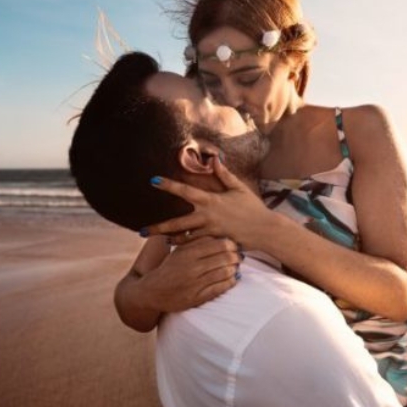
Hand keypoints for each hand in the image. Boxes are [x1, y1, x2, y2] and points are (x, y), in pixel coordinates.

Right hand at [139, 236, 241, 312]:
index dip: (231, 245)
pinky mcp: (197, 298)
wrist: (151, 291)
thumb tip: (219, 235)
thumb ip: (197, 242)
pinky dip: (230, 282)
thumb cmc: (169, 268)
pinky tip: (232, 279)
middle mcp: (192, 268)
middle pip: (225, 258)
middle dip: (236, 257)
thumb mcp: (180, 251)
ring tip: (235, 267)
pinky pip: (220, 288)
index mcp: (188, 253)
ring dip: (234, 270)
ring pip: (225, 273)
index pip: (219, 244)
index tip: (234, 246)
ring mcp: (195, 284)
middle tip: (239, 257)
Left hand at [144, 157, 273, 248]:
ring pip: (184, 239)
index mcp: (211, 201)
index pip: (185, 191)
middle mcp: (207, 217)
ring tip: (158, 239)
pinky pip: (196, 247)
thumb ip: (224, 174)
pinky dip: (186, 247)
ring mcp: (210, 232)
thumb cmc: (252, 207)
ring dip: (170, 239)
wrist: (265, 230)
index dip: (168, 185)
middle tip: (141, 231)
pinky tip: (176, 247)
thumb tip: (214, 158)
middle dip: (158, 227)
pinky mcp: (215, 243)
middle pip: (177, 223)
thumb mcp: (238, 188)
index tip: (153, 180)